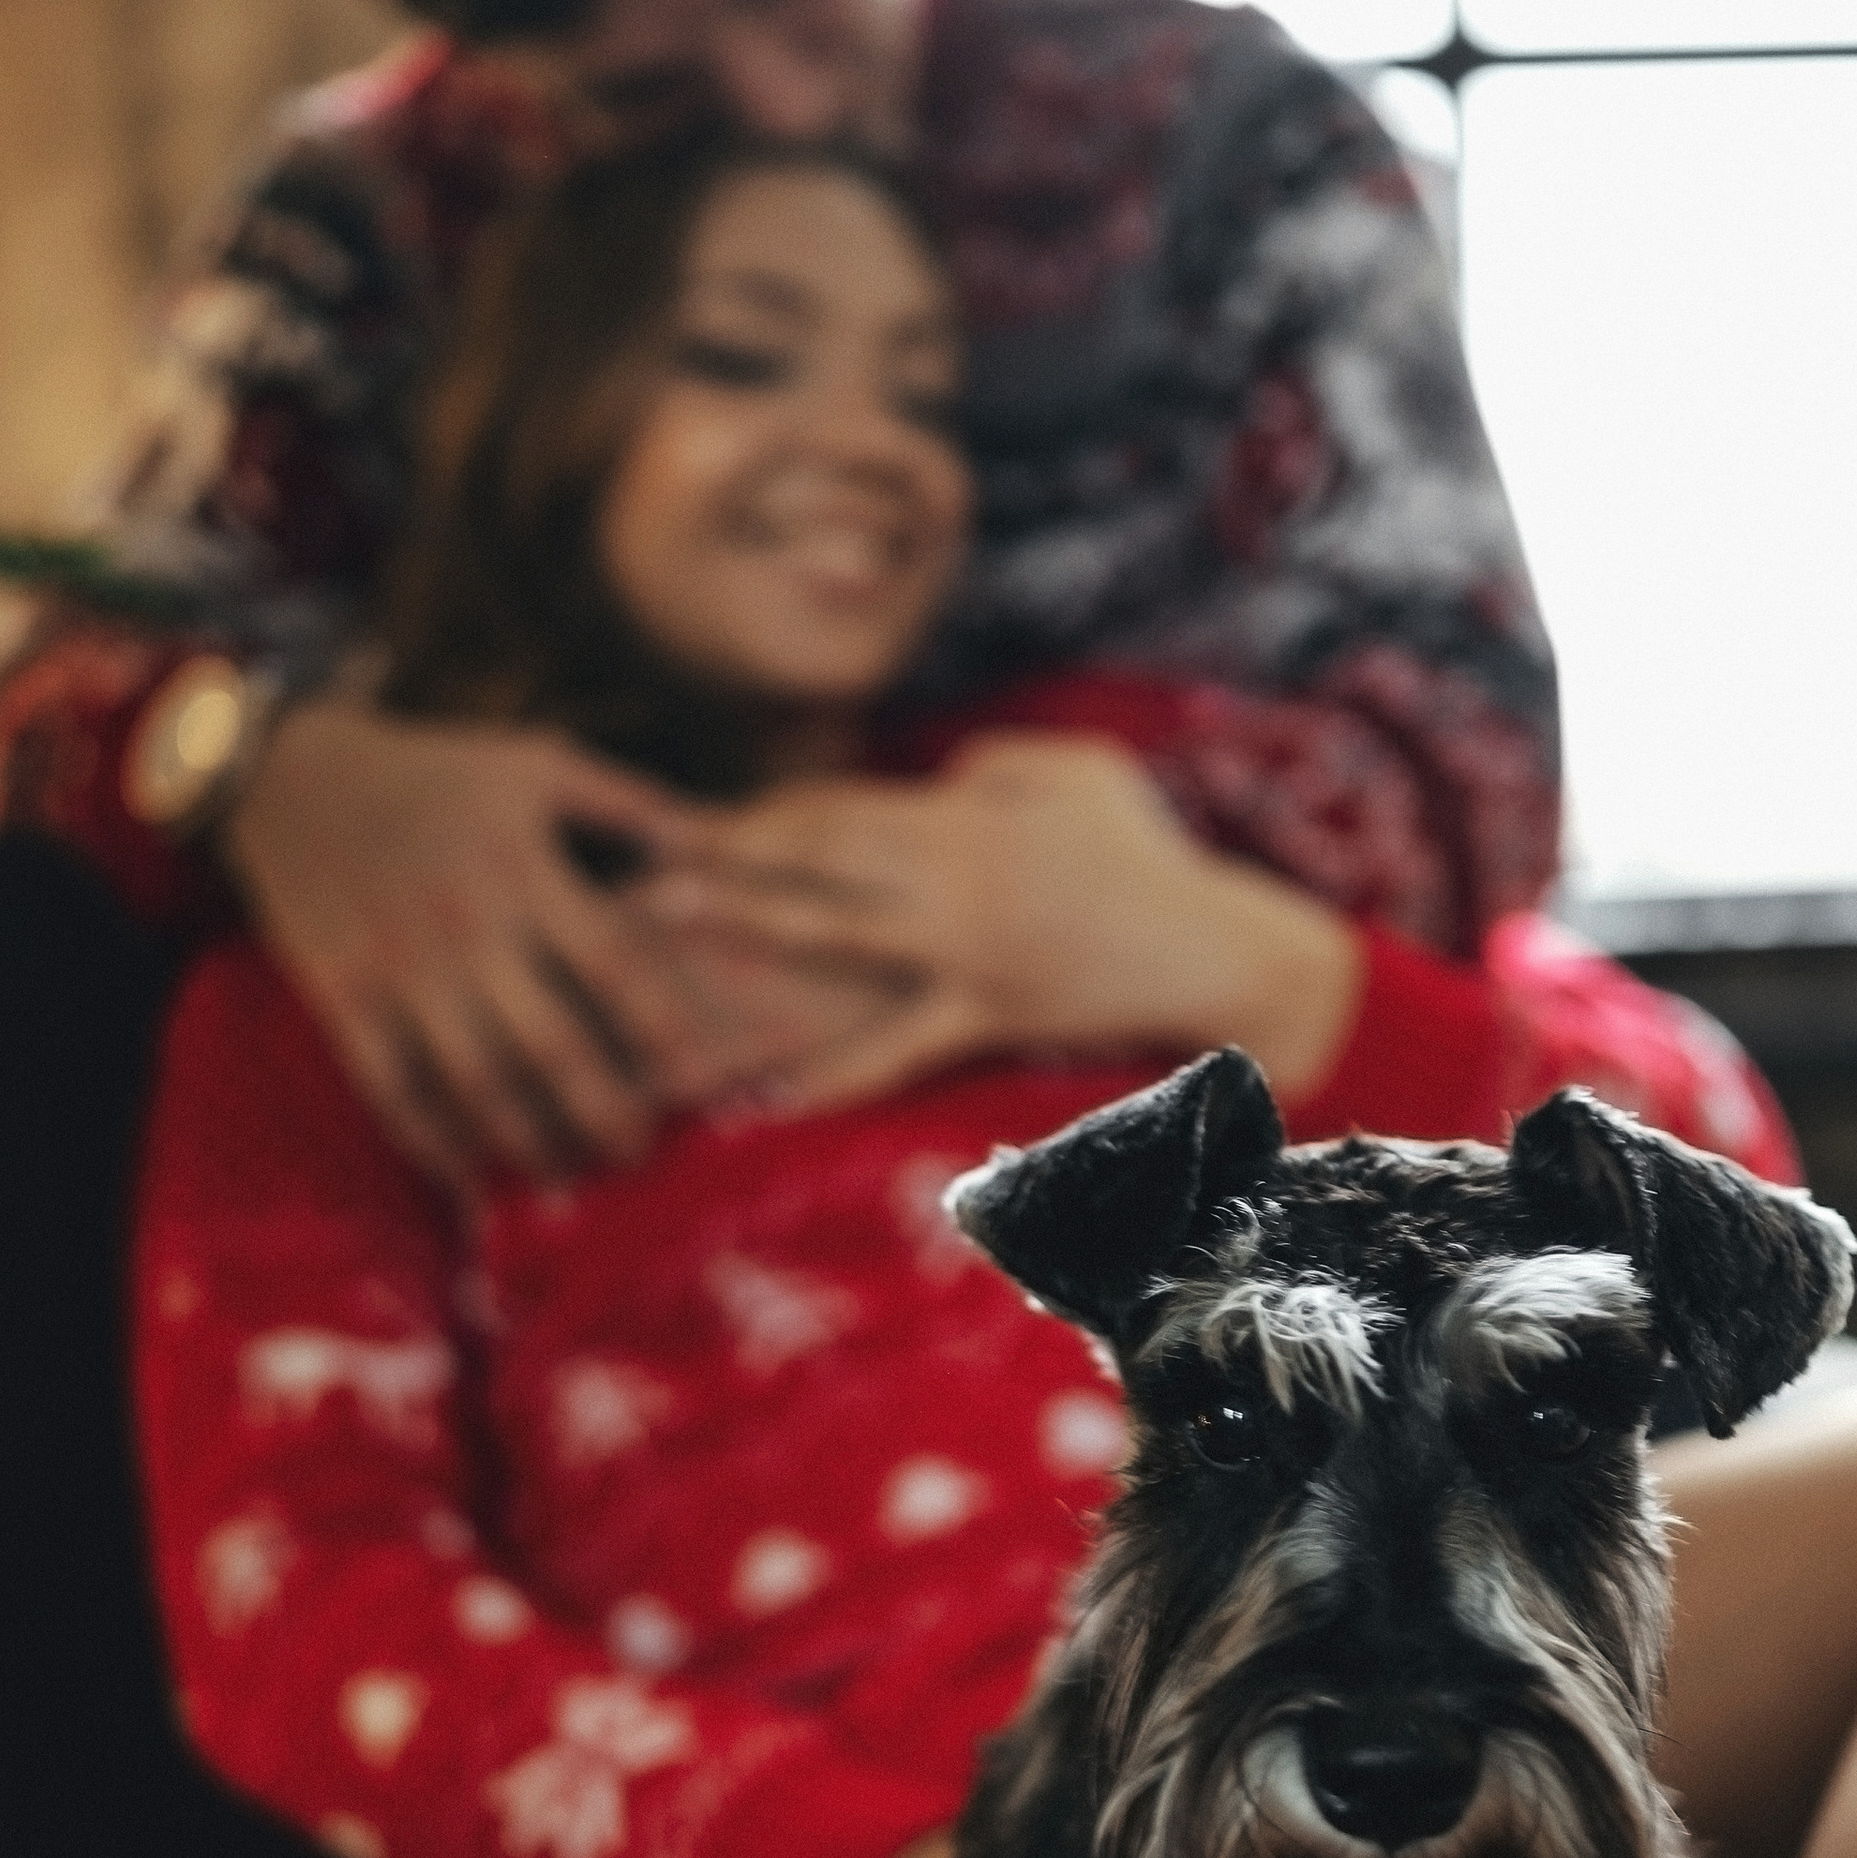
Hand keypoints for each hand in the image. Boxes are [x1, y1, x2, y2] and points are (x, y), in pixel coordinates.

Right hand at [221, 695, 729, 1186]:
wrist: (292, 776)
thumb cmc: (437, 773)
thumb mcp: (538, 764)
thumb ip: (632, 804)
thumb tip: (722, 838)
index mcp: (525, 868)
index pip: (614, 963)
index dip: (663, 1028)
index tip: (702, 1078)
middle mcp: (467, 926)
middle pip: (551, 1043)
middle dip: (602, 1110)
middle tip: (638, 1155)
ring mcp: (400, 969)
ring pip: (473, 1081)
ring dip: (525, 1145)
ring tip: (566, 1187)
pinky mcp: (343, 999)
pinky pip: (392, 1089)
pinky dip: (430, 1141)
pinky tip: (467, 1178)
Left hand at [641, 735, 1364, 1113]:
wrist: (1216, 949)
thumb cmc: (1155, 861)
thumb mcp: (1085, 775)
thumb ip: (1004, 763)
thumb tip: (946, 776)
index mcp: (970, 813)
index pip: (845, 804)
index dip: (767, 812)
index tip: (701, 817)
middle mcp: (954, 871)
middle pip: (816, 856)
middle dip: (726, 855)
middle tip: (640, 858)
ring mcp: (966, 944)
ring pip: (833, 930)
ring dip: (742, 927)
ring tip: (665, 930)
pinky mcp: (989, 1011)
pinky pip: (899, 1046)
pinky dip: (836, 1072)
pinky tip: (774, 1094)